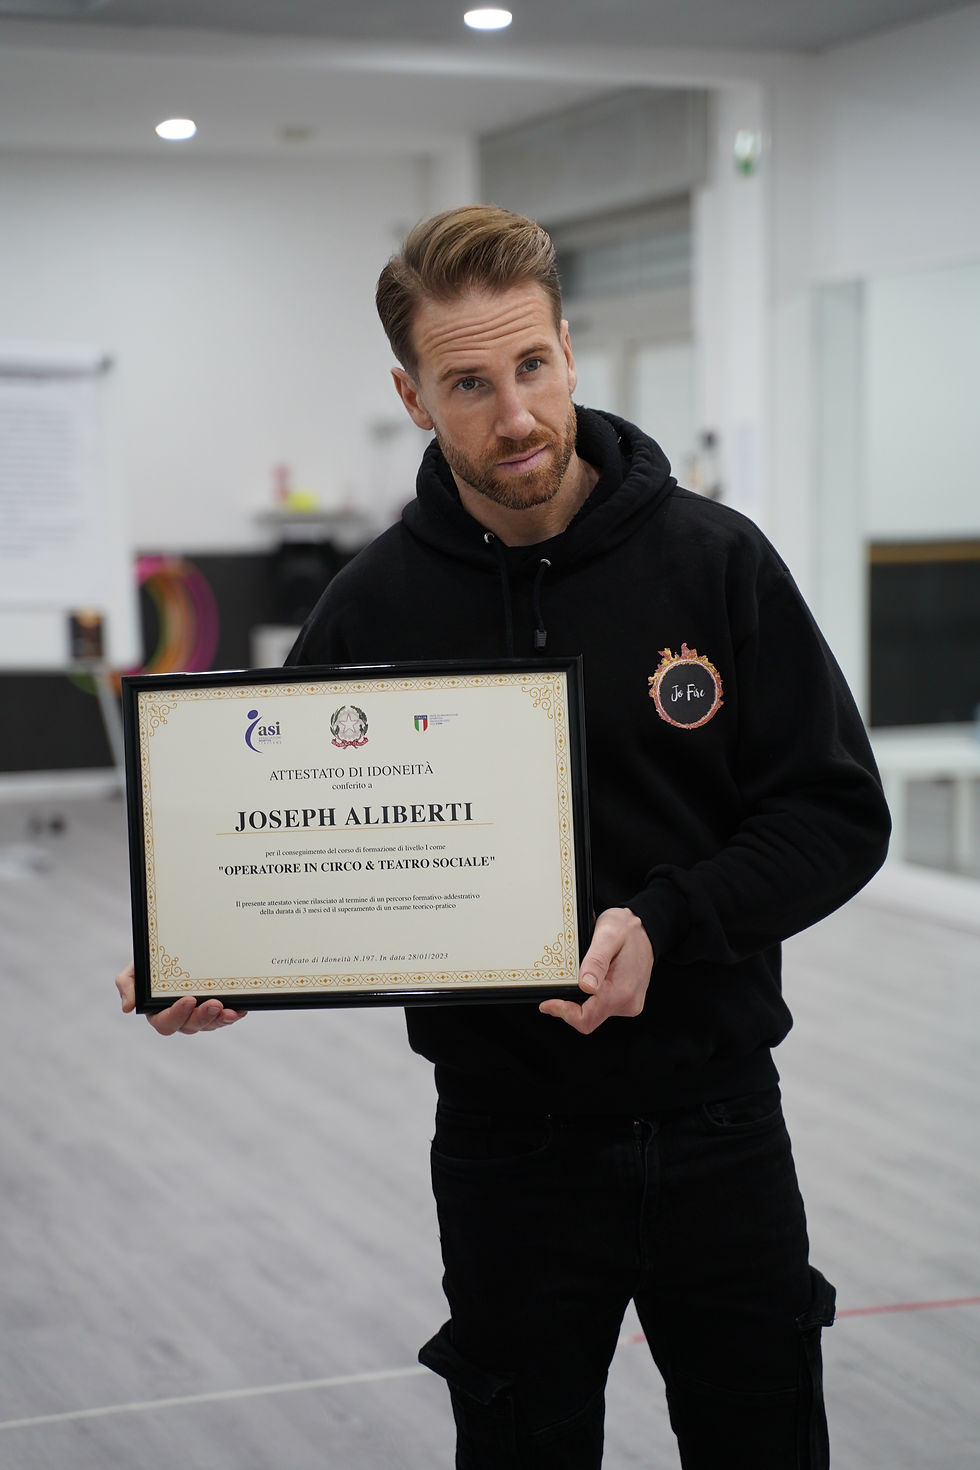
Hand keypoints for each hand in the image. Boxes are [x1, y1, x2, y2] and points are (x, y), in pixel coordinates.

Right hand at [114, 961, 247, 1034]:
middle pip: (190, 1026)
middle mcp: (179, 1018)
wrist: (170, 951)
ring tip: (231, 1010)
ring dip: (220, 1019)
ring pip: (209, 1024)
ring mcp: (197, 1014)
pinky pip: (223, 1017)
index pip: (165, 1022)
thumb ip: (127, 984)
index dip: (177, 1014)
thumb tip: (127, 1007)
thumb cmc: (150, 964)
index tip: (187, 999)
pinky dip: (233, 1015)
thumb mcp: (135, 969)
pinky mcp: (214, 1009)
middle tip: (215, 1003)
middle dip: (203, 1017)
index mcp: (157, 1012)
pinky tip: (241, 1010)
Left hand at [539, 907, 652, 1034]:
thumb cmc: (626, 929)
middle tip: (556, 985)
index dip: (564, 1013)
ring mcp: (628, 1003)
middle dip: (568, 1006)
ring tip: (575, 978)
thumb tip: (586, 986)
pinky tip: (587, 980)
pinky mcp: (626, 1001)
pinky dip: (589, 998)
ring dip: (579, 1001)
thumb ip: (596, 961)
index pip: (587, 1019)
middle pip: (588, 1019)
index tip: (548, 1002)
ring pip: (594, 1014)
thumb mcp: (608, 935)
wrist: (647, 929)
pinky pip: (601, 1007)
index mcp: (621, 990)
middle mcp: (627, 1002)